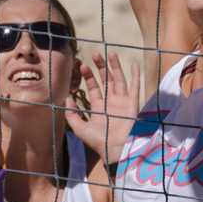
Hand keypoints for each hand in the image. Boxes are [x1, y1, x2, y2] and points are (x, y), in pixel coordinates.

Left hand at [67, 50, 140, 168]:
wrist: (116, 149)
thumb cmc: (98, 141)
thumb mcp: (80, 128)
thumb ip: (72, 114)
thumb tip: (67, 97)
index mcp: (99, 108)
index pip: (94, 88)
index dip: (88, 77)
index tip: (82, 66)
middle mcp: (111, 103)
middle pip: (106, 80)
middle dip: (100, 67)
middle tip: (95, 54)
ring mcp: (122, 102)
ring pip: (119, 80)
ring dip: (115, 66)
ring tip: (110, 53)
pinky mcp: (132, 103)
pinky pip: (134, 87)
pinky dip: (135, 76)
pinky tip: (134, 64)